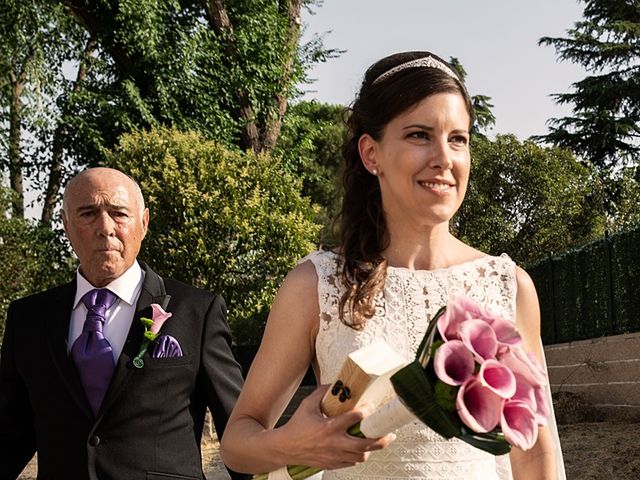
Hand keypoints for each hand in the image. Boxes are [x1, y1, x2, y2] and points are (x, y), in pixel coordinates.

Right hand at [277, 385, 395, 469]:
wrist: (285, 449)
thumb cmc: (296, 426)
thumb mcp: (307, 405)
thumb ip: (322, 393)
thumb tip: (335, 383)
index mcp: (329, 427)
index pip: (354, 418)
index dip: (366, 411)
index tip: (372, 406)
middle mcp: (334, 443)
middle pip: (365, 444)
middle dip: (381, 438)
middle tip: (390, 432)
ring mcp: (335, 456)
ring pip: (361, 456)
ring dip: (372, 448)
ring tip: (380, 440)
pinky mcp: (333, 464)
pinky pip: (352, 462)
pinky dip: (360, 455)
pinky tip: (363, 448)